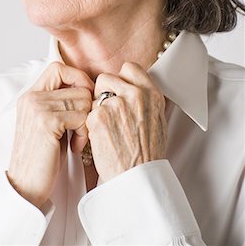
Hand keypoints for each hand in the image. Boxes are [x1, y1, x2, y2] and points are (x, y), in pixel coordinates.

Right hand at [7, 61, 93, 208]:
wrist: (26, 185)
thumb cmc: (43, 155)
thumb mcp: (48, 121)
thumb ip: (61, 101)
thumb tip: (88, 85)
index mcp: (30, 94)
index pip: (59, 68)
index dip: (78, 78)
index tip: (85, 98)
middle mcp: (31, 97)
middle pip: (77, 85)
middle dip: (87, 106)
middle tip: (81, 127)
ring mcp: (37, 108)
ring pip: (83, 100)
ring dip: (86, 122)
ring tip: (77, 139)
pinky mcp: (46, 122)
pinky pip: (81, 116)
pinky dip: (84, 133)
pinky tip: (75, 146)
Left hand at [85, 62, 167, 181]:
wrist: (138, 177)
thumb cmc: (148, 153)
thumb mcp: (157, 120)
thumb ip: (145, 99)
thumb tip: (134, 87)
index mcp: (151, 94)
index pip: (129, 68)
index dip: (120, 78)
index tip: (118, 89)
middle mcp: (135, 95)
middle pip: (106, 78)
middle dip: (103, 92)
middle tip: (107, 110)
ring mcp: (116, 104)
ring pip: (94, 95)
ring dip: (96, 108)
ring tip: (106, 127)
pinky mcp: (99, 117)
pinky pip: (88, 112)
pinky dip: (90, 124)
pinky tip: (100, 137)